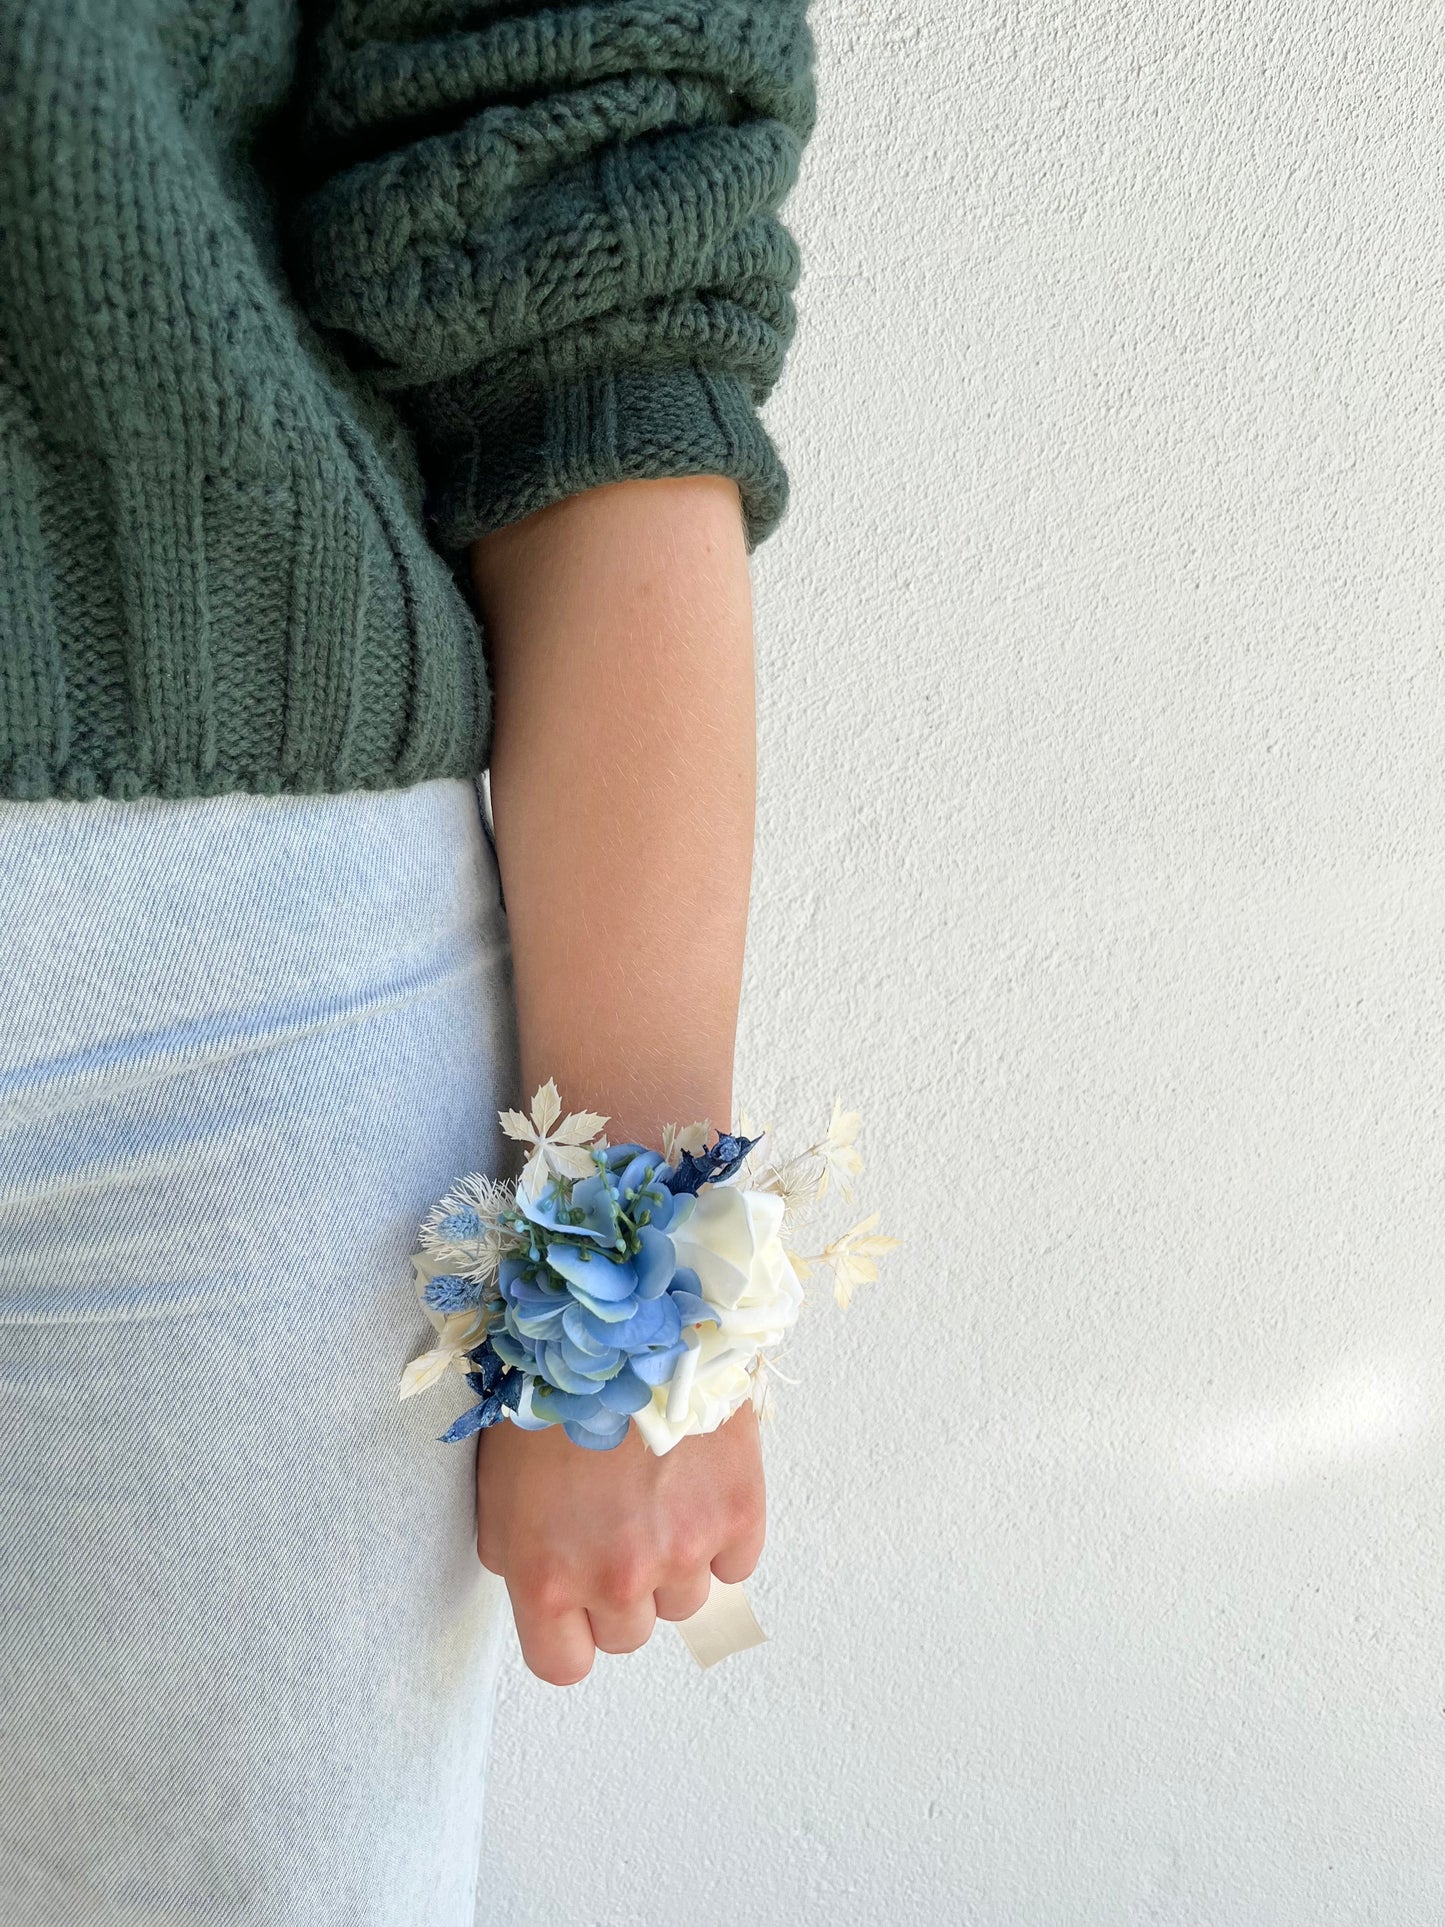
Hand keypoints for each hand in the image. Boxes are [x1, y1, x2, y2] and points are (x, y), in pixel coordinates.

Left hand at [475, 1397, 764, 1685]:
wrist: (624, 1323)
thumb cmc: (550, 1393)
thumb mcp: (498, 1487)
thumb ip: (519, 1557)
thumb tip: (551, 1587)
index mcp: (546, 1577)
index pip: (565, 1666)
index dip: (571, 1633)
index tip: (576, 1604)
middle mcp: (616, 1577)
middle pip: (629, 1634)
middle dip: (622, 1590)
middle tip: (617, 1522)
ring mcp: (684, 1550)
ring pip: (686, 1601)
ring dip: (675, 1561)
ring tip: (658, 1491)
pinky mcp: (738, 1514)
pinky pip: (736, 1563)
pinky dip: (722, 1534)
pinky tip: (699, 1484)